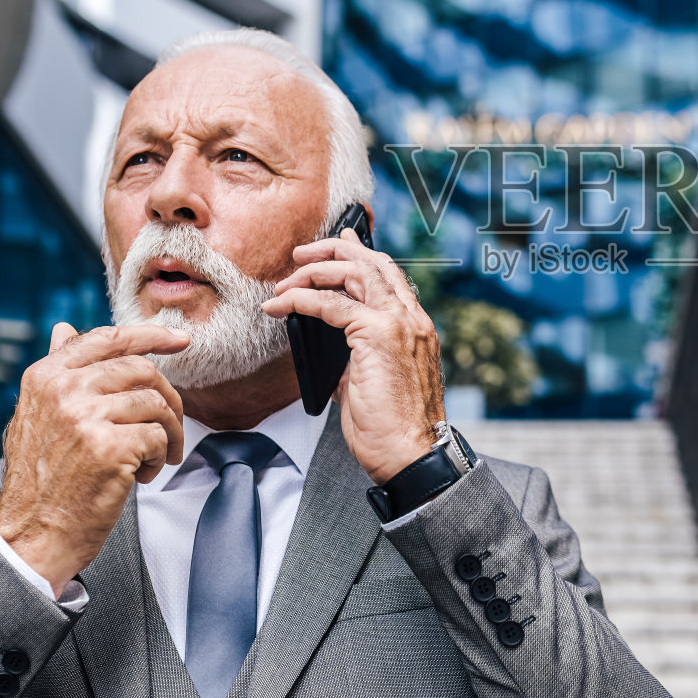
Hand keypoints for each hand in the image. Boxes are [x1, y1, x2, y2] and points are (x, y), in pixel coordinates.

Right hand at [0, 322, 189, 596]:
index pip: (107, 339)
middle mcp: (64, 390)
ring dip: (166, 434)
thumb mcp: (35, 416)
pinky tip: (140, 476)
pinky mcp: (110, 447)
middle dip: (168, 397)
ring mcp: (87, 417)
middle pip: (142, 370)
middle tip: (170, 425)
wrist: (31, 537)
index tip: (180, 339)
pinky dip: (158, 459)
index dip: (150, 335)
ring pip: (156, 404)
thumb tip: (65, 328)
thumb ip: (57, 373)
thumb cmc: (39, 481)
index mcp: (46, 377)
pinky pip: (158, 437)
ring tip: (152, 458)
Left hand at [263, 228, 444, 484]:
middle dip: (335, 251)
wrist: (411, 454)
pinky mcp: (378, 336)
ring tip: (287, 278)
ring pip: (355, 273)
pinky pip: (331, 304)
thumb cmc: (394, 430)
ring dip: (315, 270)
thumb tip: (333, 350)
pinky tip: (281, 305)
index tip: (343, 243)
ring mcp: (399, 324)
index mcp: (416, 328)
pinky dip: (301, 299)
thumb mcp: (374, 383)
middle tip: (302, 254)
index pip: (390, 277)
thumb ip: (359, 358)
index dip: (362, 256)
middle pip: (373, 264)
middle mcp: (412, 319)